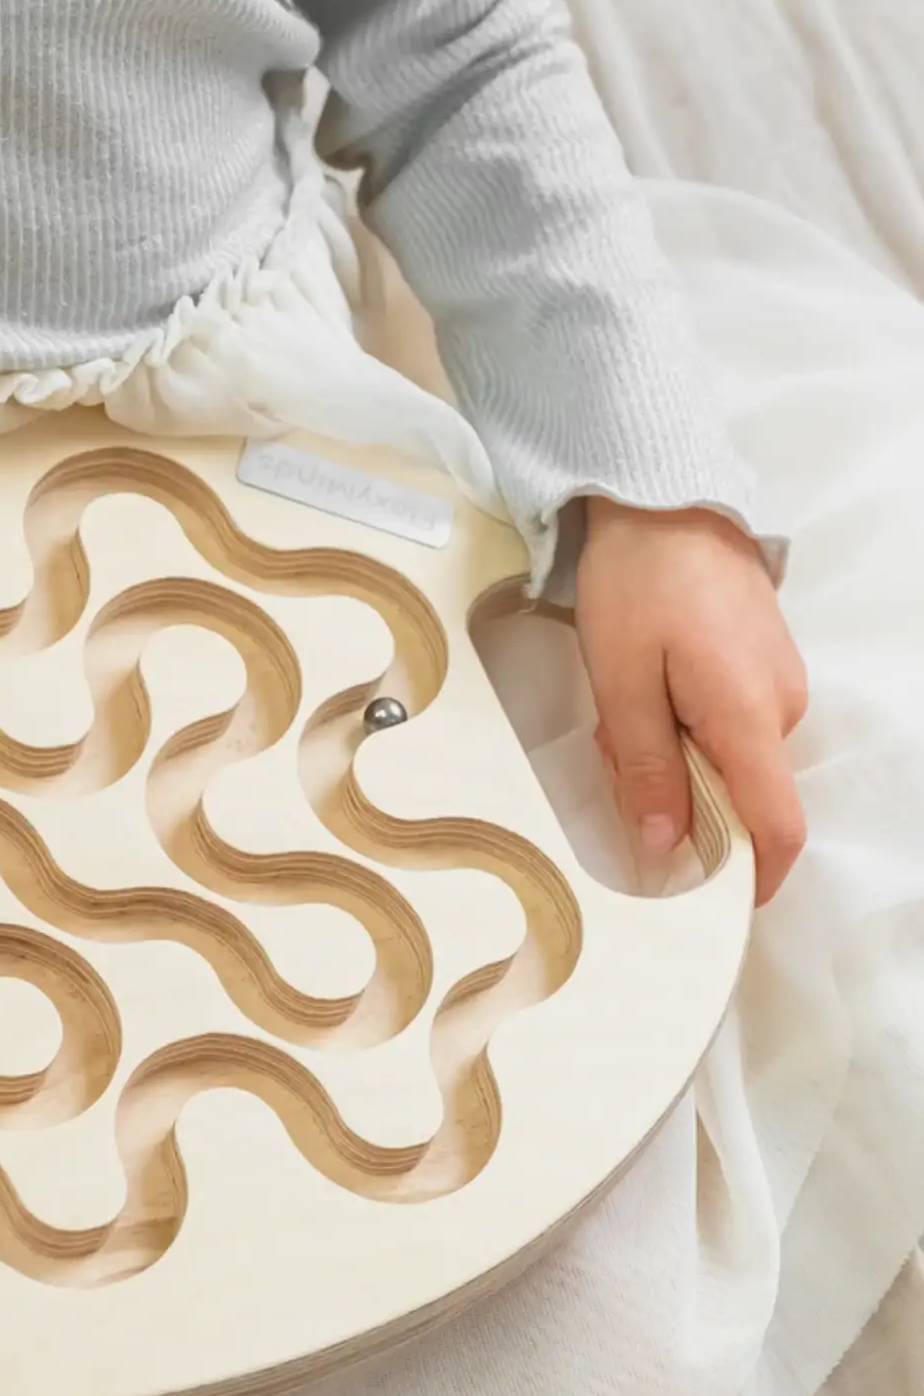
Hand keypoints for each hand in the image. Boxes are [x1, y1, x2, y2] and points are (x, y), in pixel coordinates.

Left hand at [575, 501, 807, 902]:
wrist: (660, 495)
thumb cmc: (637, 580)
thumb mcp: (621, 679)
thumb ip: (646, 767)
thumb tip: (667, 847)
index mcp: (751, 717)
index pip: (778, 827)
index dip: (752, 877)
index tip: (710, 900)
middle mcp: (782, 705)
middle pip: (743, 793)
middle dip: (680, 795)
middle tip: (615, 751)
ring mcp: (779, 679)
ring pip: (732, 754)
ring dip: (676, 752)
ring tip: (623, 704)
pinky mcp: (764, 659)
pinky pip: (732, 718)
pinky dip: (687, 721)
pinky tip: (647, 682)